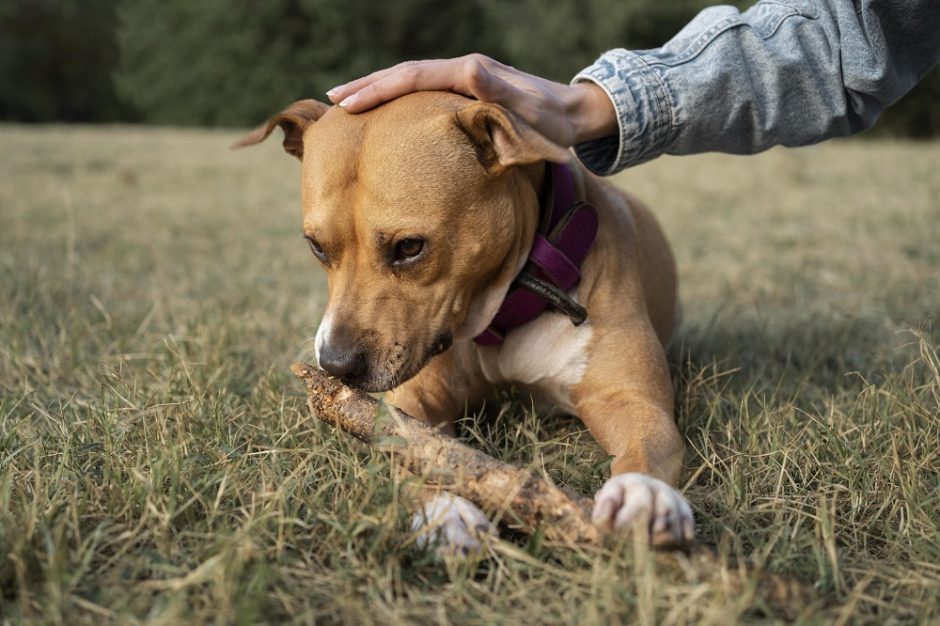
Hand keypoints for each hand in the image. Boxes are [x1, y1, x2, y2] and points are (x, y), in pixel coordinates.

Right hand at [326, 54, 616, 147]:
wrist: (572, 113)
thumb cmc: (552, 120)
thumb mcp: (530, 108)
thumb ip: (500, 89)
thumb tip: (469, 68)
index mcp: (469, 72)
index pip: (413, 77)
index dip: (378, 88)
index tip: (347, 102)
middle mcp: (462, 71)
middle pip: (404, 75)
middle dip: (366, 86)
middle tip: (331, 101)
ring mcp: (463, 81)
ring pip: (410, 82)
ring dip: (377, 90)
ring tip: (345, 103)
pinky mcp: (465, 93)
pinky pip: (422, 93)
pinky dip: (397, 99)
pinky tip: (383, 112)